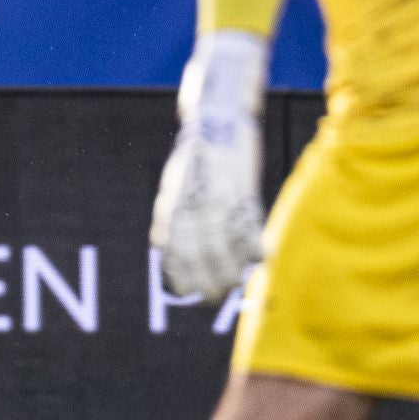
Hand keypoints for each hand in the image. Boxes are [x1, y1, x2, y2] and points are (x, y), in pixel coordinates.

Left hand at [152, 120, 263, 300]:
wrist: (218, 123)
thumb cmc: (194, 157)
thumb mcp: (171, 185)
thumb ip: (167, 216)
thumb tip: (160, 246)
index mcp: (174, 205)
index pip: (174, 250)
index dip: (181, 275)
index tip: (188, 291)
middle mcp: (194, 205)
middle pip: (201, 255)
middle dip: (209, 281)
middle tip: (215, 296)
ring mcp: (220, 199)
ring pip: (225, 246)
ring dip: (232, 270)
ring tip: (235, 284)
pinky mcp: (244, 191)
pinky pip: (250, 228)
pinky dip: (254, 247)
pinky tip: (258, 260)